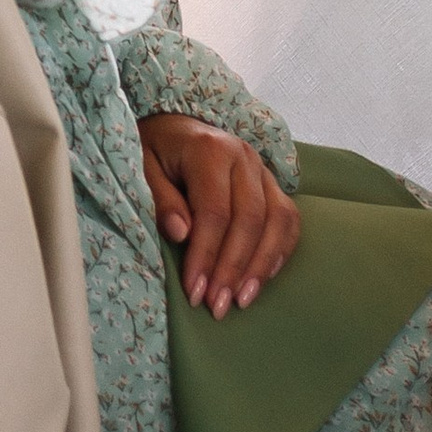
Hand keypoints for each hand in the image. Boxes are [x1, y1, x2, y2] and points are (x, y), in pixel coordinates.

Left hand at [139, 112, 301, 312]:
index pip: (214, 211)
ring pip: (276, 221)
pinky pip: (288, 219)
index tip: (194, 291)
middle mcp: (243, 156)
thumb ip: (161, 199)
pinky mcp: (272, 183)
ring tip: (242, 300)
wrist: (174, 126)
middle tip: (217, 306)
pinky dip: (280, 251)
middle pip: (249, 220)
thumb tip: (181, 234)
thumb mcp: (143, 168)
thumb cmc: (155, 151)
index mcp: (209, 150)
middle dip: (233, 269)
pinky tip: (263, 278)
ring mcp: (262, 169)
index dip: (206, 255)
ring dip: (260, 266)